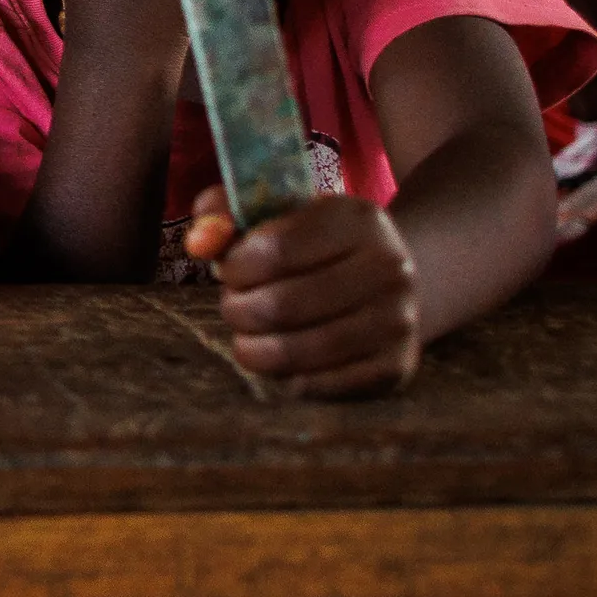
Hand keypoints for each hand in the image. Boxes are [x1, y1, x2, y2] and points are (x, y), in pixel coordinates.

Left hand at [179, 187, 419, 396]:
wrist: (390, 282)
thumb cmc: (312, 244)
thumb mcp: (271, 211)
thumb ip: (222, 213)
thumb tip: (198, 244)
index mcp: (356, 218)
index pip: (274, 249)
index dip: (236, 266)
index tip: (230, 270)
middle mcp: (389, 268)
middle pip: (281, 305)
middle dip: (239, 309)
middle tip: (235, 306)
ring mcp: (398, 321)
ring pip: (299, 351)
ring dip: (254, 348)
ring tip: (248, 336)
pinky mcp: (395, 367)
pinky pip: (320, 385)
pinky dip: (286, 377)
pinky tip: (282, 360)